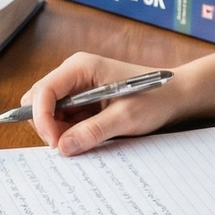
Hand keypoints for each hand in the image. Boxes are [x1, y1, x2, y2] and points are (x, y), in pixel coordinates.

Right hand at [21, 53, 183, 155]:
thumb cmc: (155, 98)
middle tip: (70, 144)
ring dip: (59, 131)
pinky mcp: (82, 100)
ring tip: (87, 138)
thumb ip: (93, 131)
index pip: (43, 91)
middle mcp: (73, 73)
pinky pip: (63, 119)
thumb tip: (63, 147)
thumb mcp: (126, 117)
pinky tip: (91, 135)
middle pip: (39, 100)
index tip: (55, 144)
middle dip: (47, 126)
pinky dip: (70, 131)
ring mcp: (77, 87)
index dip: (42, 118)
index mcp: (80, 67)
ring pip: (49, 112)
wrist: (176, 95)